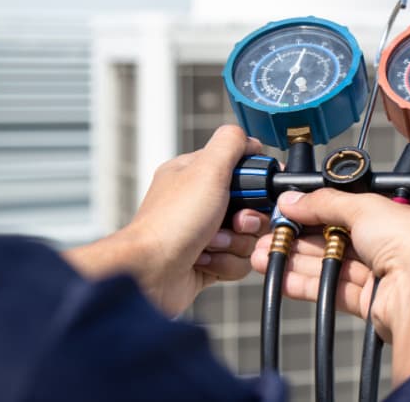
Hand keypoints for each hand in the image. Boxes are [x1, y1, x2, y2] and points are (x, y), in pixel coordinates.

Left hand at [65, 125, 270, 314]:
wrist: (151, 272)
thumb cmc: (172, 223)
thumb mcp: (207, 170)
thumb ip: (230, 144)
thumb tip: (247, 137)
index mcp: (196, 175)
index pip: (242, 169)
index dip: (256, 182)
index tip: (258, 192)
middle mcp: (199, 203)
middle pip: (252, 207)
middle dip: (248, 219)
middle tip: (236, 222)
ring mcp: (204, 233)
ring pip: (248, 237)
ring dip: (235, 243)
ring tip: (212, 243)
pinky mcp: (208, 262)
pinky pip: (238, 261)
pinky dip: (226, 263)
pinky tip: (205, 261)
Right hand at [251, 189, 409, 384]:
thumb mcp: (366, 207)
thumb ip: (326, 203)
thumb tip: (295, 200)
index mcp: (409, 218)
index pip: (358, 208)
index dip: (323, 208)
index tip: (293, 208)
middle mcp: (400, 246)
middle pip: (342, 237)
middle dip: (303, 235)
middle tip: (272, 233)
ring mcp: (386, 275)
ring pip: (334, 264)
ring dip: (298, 259)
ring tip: (264, 254)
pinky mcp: (372, 302)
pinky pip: (333, 289)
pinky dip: (305, 283)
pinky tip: (281, 277)